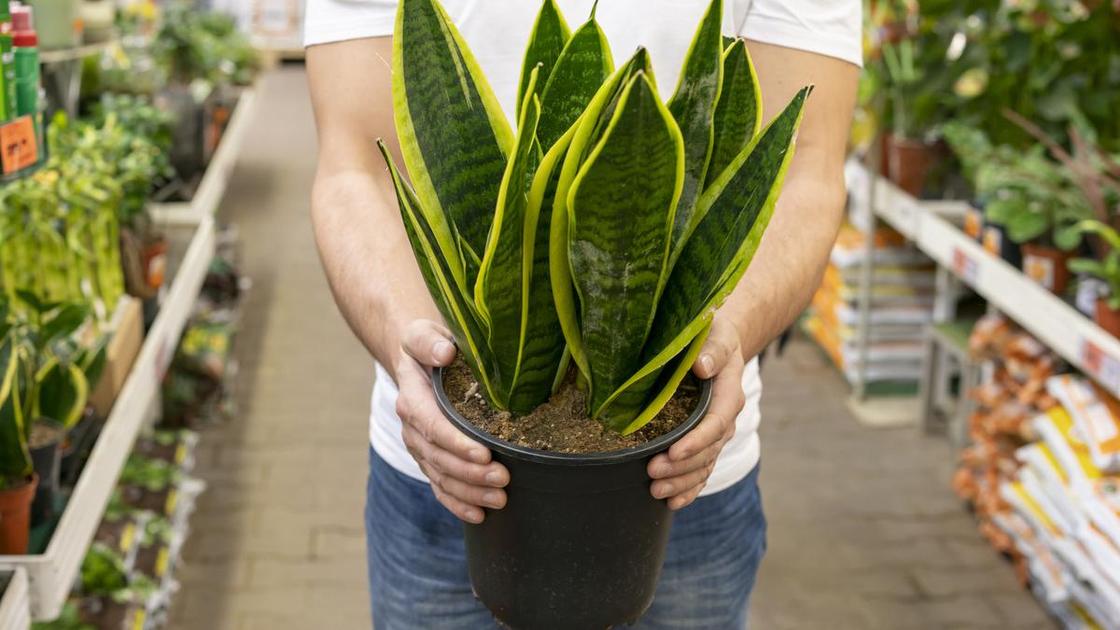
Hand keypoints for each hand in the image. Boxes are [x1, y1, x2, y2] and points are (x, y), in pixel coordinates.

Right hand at [394, 320, 509, 523]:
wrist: (417, 358)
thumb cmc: (428, 345)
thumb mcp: (423, 333)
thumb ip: (429, 341)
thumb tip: (446, 352)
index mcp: (413, 399)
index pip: (433, 426)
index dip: (457, 443)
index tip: (484, 453)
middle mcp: (413, 428)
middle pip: (440, 458)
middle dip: (471, 473)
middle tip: (504, 479)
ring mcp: (420, 447)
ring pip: (442, 477)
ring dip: (470, 492)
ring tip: (501, 499)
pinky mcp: (430, 459)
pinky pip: (440, 487)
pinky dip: (458, 503)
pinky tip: (479, 516)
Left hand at [647, 315, 746, 509]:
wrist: (717, 343)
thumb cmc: (712, 335)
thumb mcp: (715, 334)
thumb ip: (712, 349)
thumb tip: (702, 366)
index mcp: (729, 394)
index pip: (715, 423)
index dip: (696, 441)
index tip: (673, 451)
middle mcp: (725, 419)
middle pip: (707, 451)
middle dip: (681, 466)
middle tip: (652, 472)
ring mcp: (716, 434)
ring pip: (704, 466)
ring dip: (682, 482)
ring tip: (655, 491)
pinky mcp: (705, 442)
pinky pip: (702, 471)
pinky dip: (689, 489)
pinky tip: (672, 503)